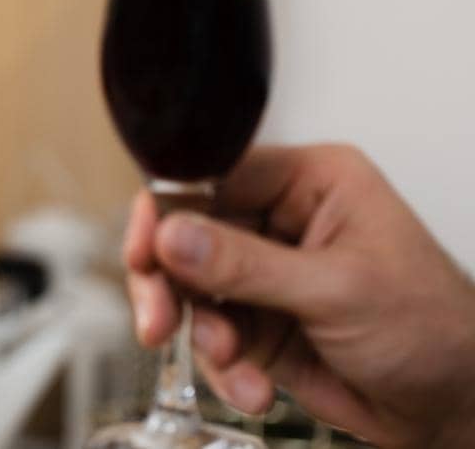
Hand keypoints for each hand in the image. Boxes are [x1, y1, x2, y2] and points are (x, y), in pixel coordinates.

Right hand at [124, 144, 474, 448]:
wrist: (458, 412)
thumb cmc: (435, 332)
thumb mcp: (336, 290)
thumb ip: (247, 264)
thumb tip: (174, 235)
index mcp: (310, 183)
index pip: (213, 176)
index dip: (169, 211)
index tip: (145, 251)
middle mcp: (282, 220)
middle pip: (189, 233)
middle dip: (172, 282)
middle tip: (158, 318)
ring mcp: (269, 273)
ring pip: (192, 288)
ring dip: (202, 332)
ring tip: (228, 362)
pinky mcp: (263, 323)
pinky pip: (212, 334)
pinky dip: (223, 366)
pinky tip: (251, 387)